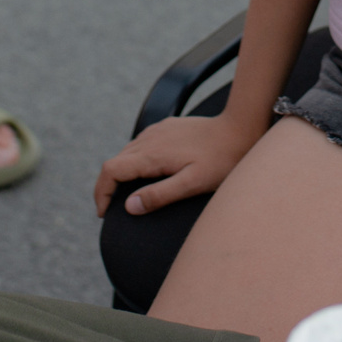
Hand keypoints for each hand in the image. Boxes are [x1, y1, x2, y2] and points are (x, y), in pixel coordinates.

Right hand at [93, 111, 262, 216]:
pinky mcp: (167, 127)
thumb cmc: (221, 160)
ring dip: (121, 173)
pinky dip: (134, 161)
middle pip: (115, 162)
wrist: (240, 128)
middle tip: (109, 210)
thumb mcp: (192, 184)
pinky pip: (141, 144)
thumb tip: (129, 207)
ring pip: (127, 152)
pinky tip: (146, 174)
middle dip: (107, 186)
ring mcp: (158, 130)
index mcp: (151, 154)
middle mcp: (149, 139)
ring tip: (125, 195)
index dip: (101, 193)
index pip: (110, 170)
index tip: (104, 213)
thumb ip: (159, 195)